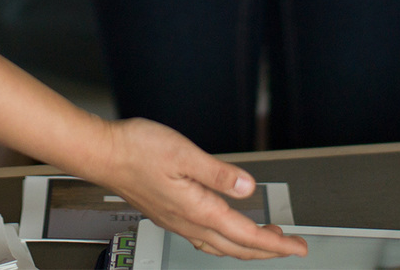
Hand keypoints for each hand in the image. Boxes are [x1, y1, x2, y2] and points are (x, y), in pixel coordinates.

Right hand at [88, 118, 307, 259]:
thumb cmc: (136, 149)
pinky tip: (223, 229)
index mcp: (197, 209)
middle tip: (289, 246)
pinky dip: (223, 239)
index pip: (246, 236)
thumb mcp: (184, 153)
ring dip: (245, 247)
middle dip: (266, 250)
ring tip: (264, 238)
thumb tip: (249, 189)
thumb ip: (219, 174)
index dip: (275, 244)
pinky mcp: (167, 214)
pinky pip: (203, 237)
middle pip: (235, 248)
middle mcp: (188, 222)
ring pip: (219, 246)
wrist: (102, 153)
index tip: (297, 247)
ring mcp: (176, 220)